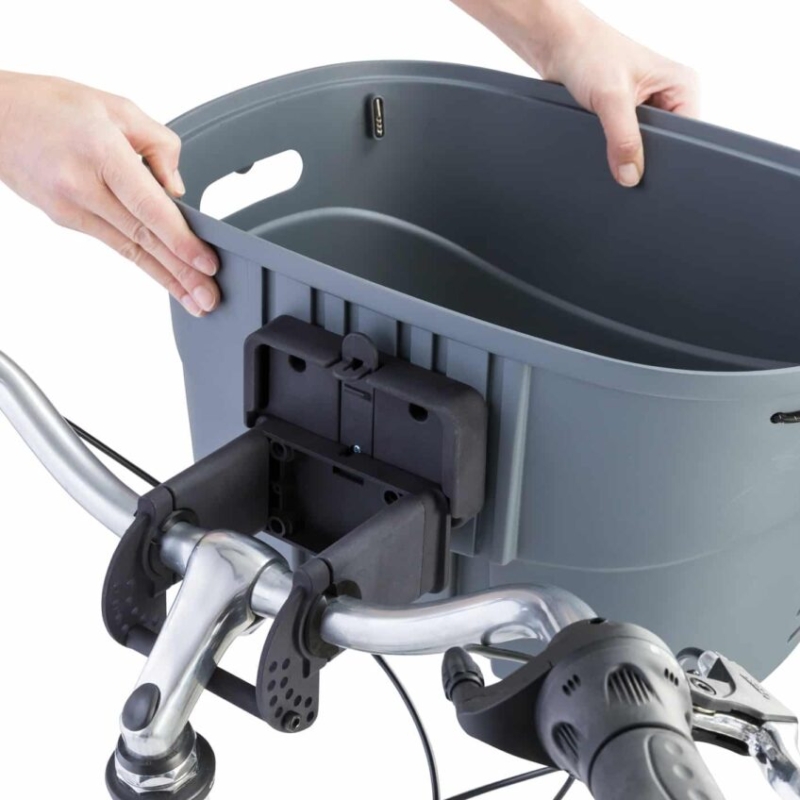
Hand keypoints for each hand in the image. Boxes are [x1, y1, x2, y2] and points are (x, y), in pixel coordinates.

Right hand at [0, 72, 218, 314]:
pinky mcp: (65, 220)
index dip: (181, 240)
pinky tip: (164, 277)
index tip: (207, 263)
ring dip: (165, 278)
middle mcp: (82, 186)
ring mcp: (70, 209)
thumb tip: (177, 191)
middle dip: (181, 274)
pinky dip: (142, 262)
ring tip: (194, 300)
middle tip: (209, 298)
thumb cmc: (52, 106)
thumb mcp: (116, 107)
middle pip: (142, 239)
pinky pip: (114, 243)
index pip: (149, 208)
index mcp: (100, 153)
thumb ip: (158, 144)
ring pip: (129, 250)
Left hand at [451, 0, 699, 186]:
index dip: (667, 157)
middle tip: (621, 157)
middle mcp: (667, 96)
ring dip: (623, 151)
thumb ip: (623, 139)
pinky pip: (623, 143)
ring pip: (641, 148)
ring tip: (608, 141)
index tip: (644, 170)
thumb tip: (630, 175)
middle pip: (663, 145)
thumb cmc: (589, 52)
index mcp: (682, 86)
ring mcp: (645, 108)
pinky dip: (611, 148)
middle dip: (642, 156)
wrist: (558, 46)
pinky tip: (601, 143)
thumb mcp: (611, 98)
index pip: (687, 136)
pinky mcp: (623, 116)